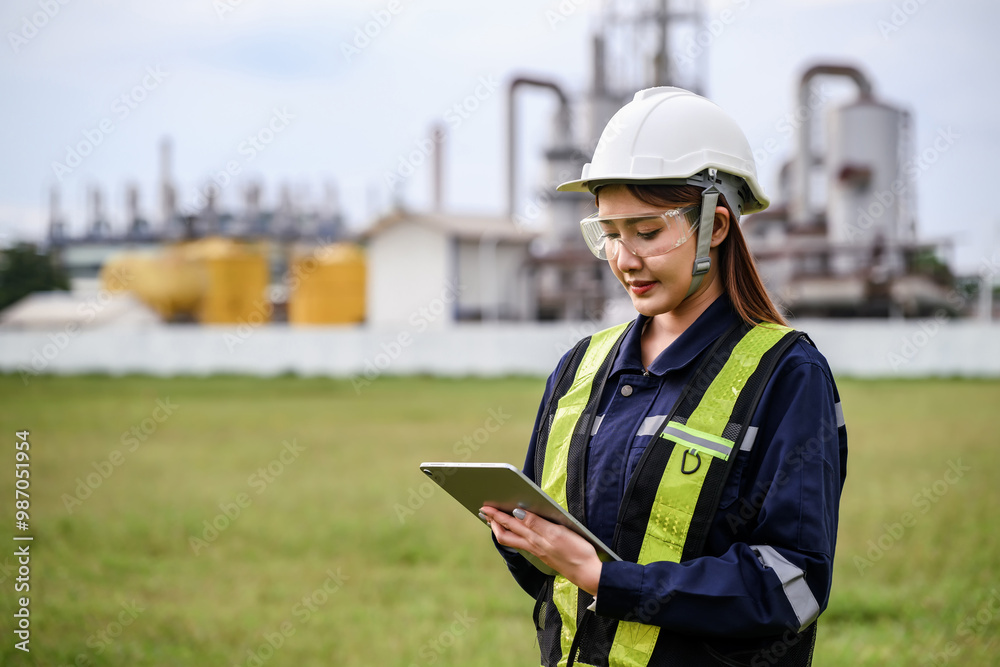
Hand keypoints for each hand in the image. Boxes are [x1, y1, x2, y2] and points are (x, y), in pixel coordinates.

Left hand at [480, 505, 601, 595]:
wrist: (588, 573)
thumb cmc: (577, 551)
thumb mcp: (558, 533)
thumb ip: (536, 523)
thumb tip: (516, 513)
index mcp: (536, 537)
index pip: (511, 523)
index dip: (497, 514)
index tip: (486, 506)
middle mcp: (533, 545)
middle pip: (506, 533)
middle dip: (494, 521)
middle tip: (483, 511)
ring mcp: (537, 551)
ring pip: (512, 539)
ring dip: (501, 528)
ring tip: (494, 520)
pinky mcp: (543, 555)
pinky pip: (521, 543)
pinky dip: (513, 535)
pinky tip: (514, 531)